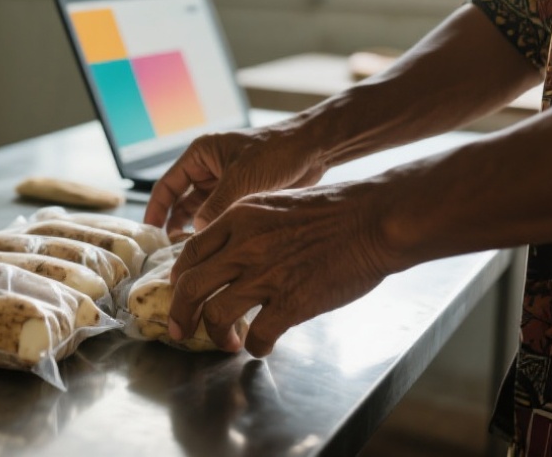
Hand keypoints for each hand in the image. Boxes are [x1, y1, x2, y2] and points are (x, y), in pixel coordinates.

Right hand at [144, 123, 326, 235]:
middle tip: (170, 251)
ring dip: (195, 230)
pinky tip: (214, 249)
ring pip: (200, 212)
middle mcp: (208, 169)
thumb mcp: (241, 179)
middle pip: (181, 201)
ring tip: (191, 254)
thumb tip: (199, 233)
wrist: (312, 150)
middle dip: (175, 224)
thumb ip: (217, 206)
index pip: (168, 185)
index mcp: (200, 155)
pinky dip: (214, 231)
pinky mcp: (241, 196)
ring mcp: (224, 183)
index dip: (156, 209)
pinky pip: (220, 217)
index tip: (149, 232)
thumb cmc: (275, 153)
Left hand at [168, 181, 396, 355]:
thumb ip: (244, 227)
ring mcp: (266, 275)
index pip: (190, 253)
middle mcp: (243, 246)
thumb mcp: (272, 204)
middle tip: (180, 331)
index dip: (179, 278)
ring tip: (226, 341)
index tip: (180, 292)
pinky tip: (262, 345)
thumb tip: (225, 253)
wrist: (372, 220)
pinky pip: (259, 334)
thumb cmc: (330, 210)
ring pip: (216, 314)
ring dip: (216, 335)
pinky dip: (256, 346)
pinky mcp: (292, 302)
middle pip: (191, 287)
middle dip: (180, 314)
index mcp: (237, 218)